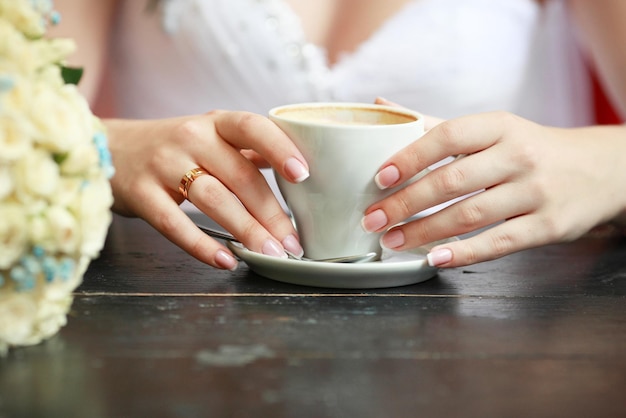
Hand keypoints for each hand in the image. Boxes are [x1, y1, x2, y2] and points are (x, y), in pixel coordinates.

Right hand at [105, 110, 309, 269]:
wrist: (109, 148)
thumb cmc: (173, 147)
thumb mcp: (210, 136)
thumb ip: (248, 149)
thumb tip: (296, 167)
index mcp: (215, 124)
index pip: (252, 127)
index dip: (279, 149)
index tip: (303, 175)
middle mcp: (191, 138)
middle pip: (239, 176)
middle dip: (271, 213)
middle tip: (292, 243)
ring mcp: (163, 165)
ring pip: (213, 199)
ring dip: (246, 230)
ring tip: (269, 253)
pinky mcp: (141, 194)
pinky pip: (174, 224)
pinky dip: (202, 245)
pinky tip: (226, 259)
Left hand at [362, 111, 625, 266]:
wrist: (601, 169)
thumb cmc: (530, 148)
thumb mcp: (491, 130)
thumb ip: (436, 124)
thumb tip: (383, 108)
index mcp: (499, 126)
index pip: (447, 136)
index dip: (410, 156)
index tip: (379, 177)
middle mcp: (519, 156)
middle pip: (453, 180)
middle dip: (406, 202)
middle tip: (373, 219)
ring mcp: (536, 192)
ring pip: (471, 214)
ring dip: (425, 231)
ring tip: (392, 241)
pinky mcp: (548, 226)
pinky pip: (500, 242)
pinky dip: (464, 252)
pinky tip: (434, 258)